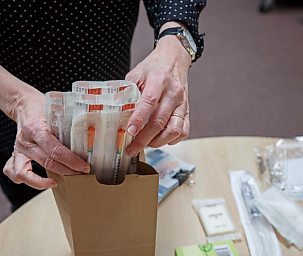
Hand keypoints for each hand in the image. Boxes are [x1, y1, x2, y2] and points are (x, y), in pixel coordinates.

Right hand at [0, 63, 89, 189]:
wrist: (24, 104)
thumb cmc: (42, 107)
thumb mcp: (57, 110)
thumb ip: (70, 121)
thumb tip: (92, 132)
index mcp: (36, 128)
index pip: (55, 150)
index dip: (71, 161)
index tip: (84, 167)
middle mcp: (25, 141)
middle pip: (47, 163)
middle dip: (67, 171)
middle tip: (81, 174)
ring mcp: (18, 149)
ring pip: (25, 173)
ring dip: (43, 182)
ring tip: (59, 182)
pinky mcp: (15, 155)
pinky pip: (14, 173)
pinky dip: (28, 181)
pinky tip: (42, 182)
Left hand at [125, 24, 191, 156]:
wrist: (175, 59)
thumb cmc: (154, 67)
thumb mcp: (136, 73)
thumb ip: (127, 91)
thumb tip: (116, 111)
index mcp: (159, 80)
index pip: (150, 102)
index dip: (139, 119)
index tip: (130, 131)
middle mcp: (173, 93)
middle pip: (160, 121)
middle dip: (144, 139)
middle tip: (131, 149)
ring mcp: (182, 103)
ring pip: (174, 130)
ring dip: (158, 142)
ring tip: (145, 144)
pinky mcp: (187, 111)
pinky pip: (183, 131)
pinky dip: (172, 140)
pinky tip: (160, 140)